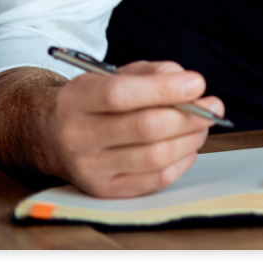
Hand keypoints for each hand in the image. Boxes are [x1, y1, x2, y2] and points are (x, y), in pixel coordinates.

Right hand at [0, 61, 226, 198]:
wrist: (49, 134)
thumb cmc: (93, 100)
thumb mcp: (112, 74)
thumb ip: (150, 72)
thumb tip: (186, 84)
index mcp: (78, 99)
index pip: (122, 94)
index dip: (164, 89)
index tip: (197, 83)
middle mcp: (79, 136)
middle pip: (145, 128)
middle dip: (189, 116)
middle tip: (213, 106)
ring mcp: (90, 168)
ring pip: (154, 156)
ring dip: (190, 139)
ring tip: (202, 125)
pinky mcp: (104, 190)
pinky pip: (154, 180)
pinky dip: (181, 162)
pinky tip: (187, 147)